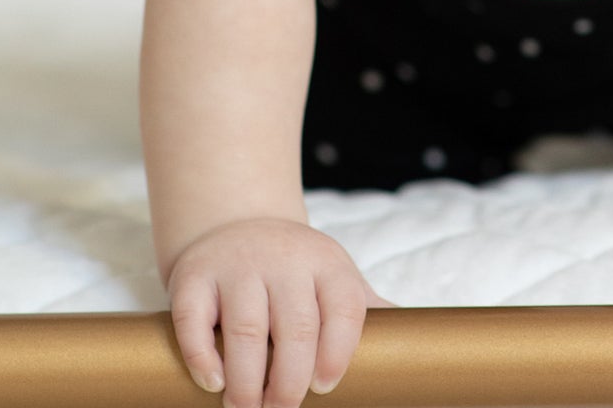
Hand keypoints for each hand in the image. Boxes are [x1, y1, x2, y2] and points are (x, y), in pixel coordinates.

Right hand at [167, 216, 398, 407]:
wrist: (237, 224)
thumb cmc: (295, 271)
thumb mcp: (336, 278)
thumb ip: (370, 311)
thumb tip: (418, 345)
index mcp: (327, 263)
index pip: (344, 307)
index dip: (338, 351)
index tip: (326, 387)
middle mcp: (284, 259)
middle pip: (296, 328)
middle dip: (290, 382)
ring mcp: (238, 265)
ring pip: (245, 331)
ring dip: (246, 382)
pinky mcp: (194, 276)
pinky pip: (194, 321)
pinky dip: (202, 357)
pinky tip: (213, 382)